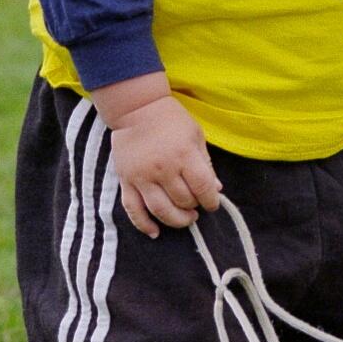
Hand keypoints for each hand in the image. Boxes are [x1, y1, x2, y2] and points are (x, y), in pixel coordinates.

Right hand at [110, 96, 221, 237]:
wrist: (136, 109)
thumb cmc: (171, 120)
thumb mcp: (195, 135)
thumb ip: (205, 163)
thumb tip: (216, 189)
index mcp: (184, 155)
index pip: (202, 188)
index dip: (211, 200)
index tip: (212, 203)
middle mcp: (163, 168)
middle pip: (183, 201)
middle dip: (194, 207)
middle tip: (196, 206)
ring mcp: (142, 177)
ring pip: (161, 210)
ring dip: (176, 220)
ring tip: (185, 218)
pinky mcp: (126, 181)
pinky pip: (133, 210)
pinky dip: (143, 225)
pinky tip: (155, 232)